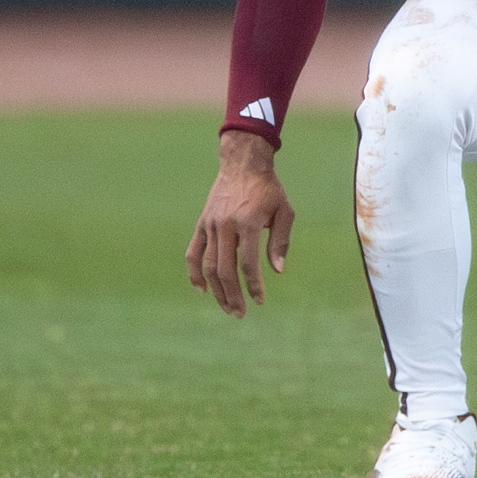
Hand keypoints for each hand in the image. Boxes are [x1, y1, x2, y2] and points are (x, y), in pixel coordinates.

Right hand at [186, 129, 294, 317]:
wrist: (243, 163)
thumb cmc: (268, 189)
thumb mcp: (284, 211)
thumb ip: (280, 241)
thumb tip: (277, 271)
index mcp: (248, 224)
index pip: (248, 264)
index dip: (253, 285)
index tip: (260, 300)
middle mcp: (226, 226)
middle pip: (225, 270)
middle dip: (232, 295)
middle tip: (240, 313)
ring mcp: (210, 225)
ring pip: (208, 265)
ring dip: (216, 290)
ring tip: (227, 307)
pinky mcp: (201, 224)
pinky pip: (193, 253)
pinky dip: (194, 273)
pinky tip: (202, 290)